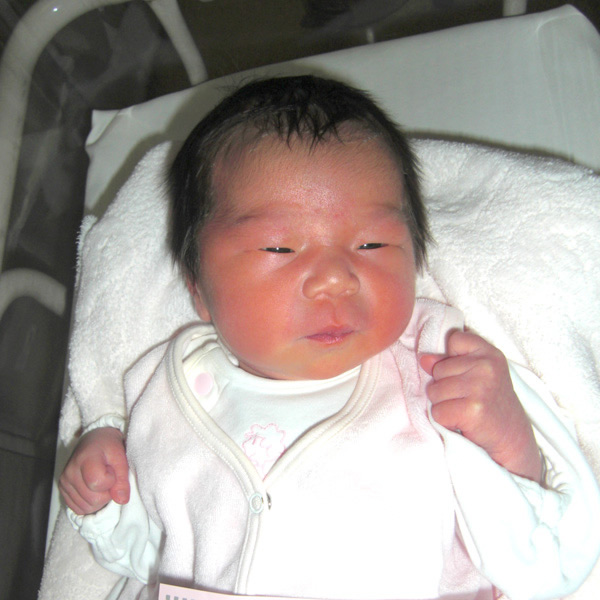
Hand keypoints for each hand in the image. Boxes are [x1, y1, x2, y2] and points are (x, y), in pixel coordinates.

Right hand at [59, 427, 129, 514]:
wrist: (94, 440)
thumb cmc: (108, 446)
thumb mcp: (120, 456)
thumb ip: (122, 479)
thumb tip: (121, 500)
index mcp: (84, 459)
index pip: (98, 483)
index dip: (111, 480)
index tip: (112, 469)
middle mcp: (70, 473)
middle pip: (93, 500)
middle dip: (107, 492)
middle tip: (108, 475)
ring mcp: (64, 483)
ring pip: (87, 507)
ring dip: (100, 498)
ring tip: (100, 480)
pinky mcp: (63, 491)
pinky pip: (79, 509)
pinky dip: (90, 503)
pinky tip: (93, 488)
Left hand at [420, 330, 541, 482]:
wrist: (513, 438)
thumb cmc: (491, 403)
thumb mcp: (476, 375)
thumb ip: (449, 361)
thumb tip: (423, 358)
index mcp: (490, 353)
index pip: (454, 339)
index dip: (451, 359)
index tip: (467, 374)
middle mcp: (487, 367)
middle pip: (438, 370)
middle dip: (445, 387)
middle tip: (467, 398)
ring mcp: (480, 388)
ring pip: (434, 391)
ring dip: (444, 405)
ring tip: (465, 409)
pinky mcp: (472, 410)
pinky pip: (437, 412)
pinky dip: (445, 421)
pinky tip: (463, 422)